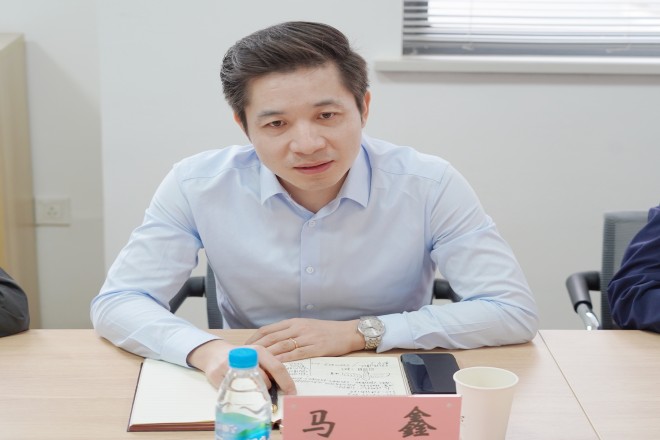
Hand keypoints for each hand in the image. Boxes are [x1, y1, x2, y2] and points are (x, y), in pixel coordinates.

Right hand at [186, 339, 295, 394]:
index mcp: (259, 350)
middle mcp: (245, 356)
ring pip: (250, 387)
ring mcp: (231, 366)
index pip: (277, 367)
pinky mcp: (218, 375)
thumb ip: (269, 366)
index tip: (292, 392)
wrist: (215, 353)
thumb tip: (285, 384)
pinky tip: (239, 389)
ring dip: (256, 392)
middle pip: (265, 380)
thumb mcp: (257, 356)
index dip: (286, 382)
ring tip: (253, 387)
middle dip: (270, 389)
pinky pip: (234, 391)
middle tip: (269, 393)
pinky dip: (240, 394)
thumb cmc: (241, 357)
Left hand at [245, 318, 364, 361]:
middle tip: (245, 357)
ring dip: (268, 355)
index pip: (268, 329)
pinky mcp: (316, 348)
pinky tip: (276, 364)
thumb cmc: (326, 331)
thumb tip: (272, 341)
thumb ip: (289, 332)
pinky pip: (297, 354)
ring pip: (282, 346)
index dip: (254, 339)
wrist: (347, 332)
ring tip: (256, 363)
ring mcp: (307, 337)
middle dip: (256, 348)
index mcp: (294, 322)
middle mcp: (298, 328)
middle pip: (272, 338)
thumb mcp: (305, 326)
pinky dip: (285, 359)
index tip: (244, 347)